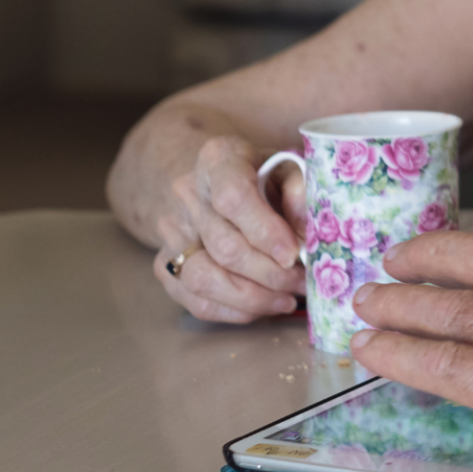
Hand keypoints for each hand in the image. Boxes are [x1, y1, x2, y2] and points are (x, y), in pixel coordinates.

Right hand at [150, 133, 303, 322]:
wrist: (215, 183)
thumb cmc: (263, 175)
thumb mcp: (289, 167)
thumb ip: (301, 191)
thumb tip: (307, 231)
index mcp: (218, 160)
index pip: (232, 197)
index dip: (265, 231)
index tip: (293, 254)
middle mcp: (186, 194)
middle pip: (224, 246)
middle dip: (271, 273)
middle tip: (303, 282)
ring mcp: (170, 231)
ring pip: (204, 278)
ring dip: (253, 297)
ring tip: (288, 299)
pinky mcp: (165, 264)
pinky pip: (194, 299)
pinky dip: (233, 311)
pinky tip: (263, 306)